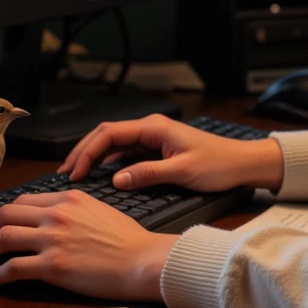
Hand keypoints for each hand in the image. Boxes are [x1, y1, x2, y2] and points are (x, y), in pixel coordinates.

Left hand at [0, 188, 176, 295]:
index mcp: (68, 198)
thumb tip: (51, 222)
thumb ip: (72, 211)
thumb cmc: (128, 241)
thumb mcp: (99, 210)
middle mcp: (57, 214)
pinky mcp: (53, 266)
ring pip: (2, 238)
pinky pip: (13, 268)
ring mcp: (53, 239)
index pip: (23, 201)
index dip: (2, 215)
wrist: (142, 260)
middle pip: (5, 215)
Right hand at [58, 114, 283, 194]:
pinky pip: (125, 152)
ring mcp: (153, 137)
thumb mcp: (183, 172)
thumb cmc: (219, 164)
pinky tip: (99, 176)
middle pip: (106, 135)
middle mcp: (150, 128)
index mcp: (154, 127)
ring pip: (114, 144)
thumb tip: (116, 180)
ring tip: (75, 175)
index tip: (74, 172)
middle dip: (83, 152)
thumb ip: (148, 174)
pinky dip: (109, 162)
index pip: (109, 133)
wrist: (242, 163)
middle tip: (65, 173)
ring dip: (93, 157)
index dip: (87, 152)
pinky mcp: (157, 149)